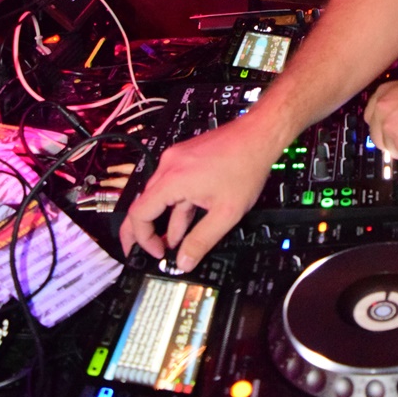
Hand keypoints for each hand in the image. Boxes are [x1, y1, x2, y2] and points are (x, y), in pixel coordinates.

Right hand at [119, 114, 276, 271]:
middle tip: (142, 251)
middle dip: (144, 231)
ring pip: (161, 195)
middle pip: (144, 203)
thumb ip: (202, 240)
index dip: (143, 239)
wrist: (258, 135)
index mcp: (173, 178)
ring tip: (175, 242)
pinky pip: (173, 184)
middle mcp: (169, 165)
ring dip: (166, 219)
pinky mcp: (186, 157)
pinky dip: (177, 204)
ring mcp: (177, 159)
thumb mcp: (226, 213)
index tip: (155, 252)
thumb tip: (185, 261)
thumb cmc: (246, 165)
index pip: (139, 214)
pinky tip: (186, 220)